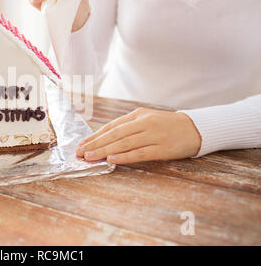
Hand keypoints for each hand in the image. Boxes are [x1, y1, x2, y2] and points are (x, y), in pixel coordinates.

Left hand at [76, 108, 201, 163]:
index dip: (95, 136)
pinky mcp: (162, 148)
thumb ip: (128, 126)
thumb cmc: (166, 125)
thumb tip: (105, 137)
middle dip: (95, 144)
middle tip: (80, 152)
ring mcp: (153, 135)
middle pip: (114, 134)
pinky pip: (139, 153)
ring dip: (104, 150)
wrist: (195, 128)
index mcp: (138, 115)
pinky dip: (124, 156)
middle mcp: (144, 123)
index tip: (82, 144)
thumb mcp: (147, 118)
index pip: (112, 126)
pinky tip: (111, 159)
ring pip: (124, 143)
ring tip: (90, 157)